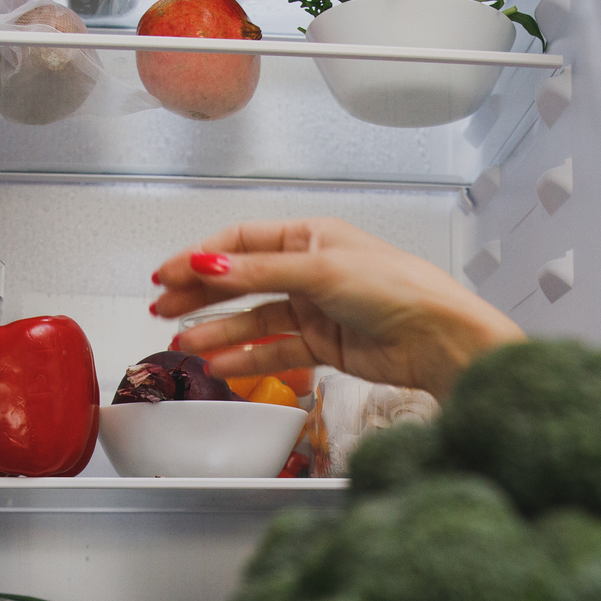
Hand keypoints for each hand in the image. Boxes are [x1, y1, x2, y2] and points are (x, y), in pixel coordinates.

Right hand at [147, 219, 524, 396]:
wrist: (436, 338)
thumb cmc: (396, 288)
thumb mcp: (319, 271)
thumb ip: (257, 272)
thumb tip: (206, 264)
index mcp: (311, 236)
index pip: (241, 242)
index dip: (201, 258)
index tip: (168, 274)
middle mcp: (310, 270)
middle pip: (241, 282)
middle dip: (200, 296)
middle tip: (163, 310)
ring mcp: (315, 309)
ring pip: (253, 320)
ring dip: (218, 332)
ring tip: (184, 346)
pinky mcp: (323, 345)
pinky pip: (274, 351)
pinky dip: (246, 358)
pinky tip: (221, 364)